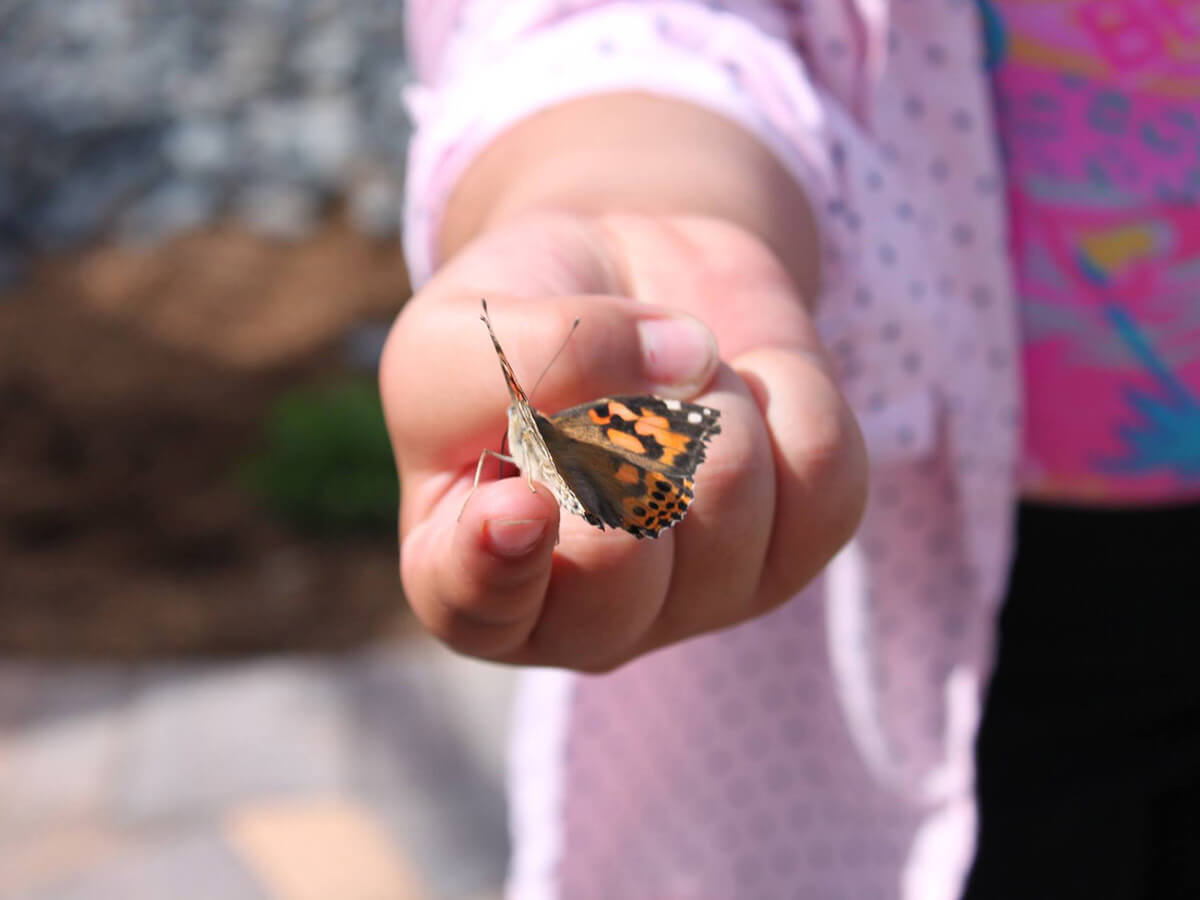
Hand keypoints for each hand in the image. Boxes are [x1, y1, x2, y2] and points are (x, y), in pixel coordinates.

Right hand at [380, 211, 865, 669]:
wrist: (619, 282)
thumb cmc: (516, 324)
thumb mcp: (466, 324)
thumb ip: (531, 352)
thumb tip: (683, 362)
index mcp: (466, 569)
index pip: (477, 606)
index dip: (501, 561)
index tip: (520, 501)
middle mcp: (581, 611)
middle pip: (623, 557)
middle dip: (621, 424)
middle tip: (611, 388)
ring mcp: (695, 599)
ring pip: (729, 494)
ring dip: (703, 390)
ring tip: (674, 380)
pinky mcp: (792, 554)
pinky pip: (826, 472)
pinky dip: (787, 386)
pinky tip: (744, 388)